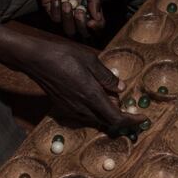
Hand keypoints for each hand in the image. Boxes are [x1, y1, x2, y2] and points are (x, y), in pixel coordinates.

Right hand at [0, 22, 145, 129]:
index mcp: (92, 96)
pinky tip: (95, 95)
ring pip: (97, 119)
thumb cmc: (63, 55)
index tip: (142, 119)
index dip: (132, 121)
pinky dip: (96, 110)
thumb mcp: (91, 60)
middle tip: (126, 103)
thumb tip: (121, 88)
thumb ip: (107, 77)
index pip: (117, 118)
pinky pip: (85, 115)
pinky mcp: (64, 109)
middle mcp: (82, 108)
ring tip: (110, 95)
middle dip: (121, 116)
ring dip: (108, 112)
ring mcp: (72, 110)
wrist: (35, 60)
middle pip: (108, 121)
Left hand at [31, 0, 104, 36]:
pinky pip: (55, 19)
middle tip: (78, 11)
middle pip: (84, 32)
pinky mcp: (51, 11)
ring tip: (66, 2)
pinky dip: (56, 8)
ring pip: (69, 30)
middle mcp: (78, 13)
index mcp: (90, 7)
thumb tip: (98, 18)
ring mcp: (65, 13)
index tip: (92, 22)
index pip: (98, 24)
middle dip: (81, 24)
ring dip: (68, 18)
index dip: (96, 27)